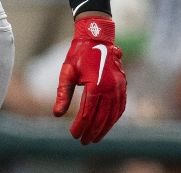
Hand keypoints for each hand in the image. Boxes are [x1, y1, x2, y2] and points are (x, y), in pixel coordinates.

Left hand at [53, 16, 126, 143]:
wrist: (96, 38)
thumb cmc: (78, 54)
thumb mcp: (67, 72)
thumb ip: (63, 94)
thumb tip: (57, 114)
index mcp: (95, 85)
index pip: (87, 113)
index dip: (80, 126)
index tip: (73, 135)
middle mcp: (110, 88)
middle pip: (101, 117)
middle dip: (92, 131)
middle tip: (83, 142)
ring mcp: (119, 87)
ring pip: (113, 115)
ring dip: (104, 128)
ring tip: (95, 138)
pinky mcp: (123, 86)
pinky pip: (121, 107)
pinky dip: (114, 118)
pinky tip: (107, 125)